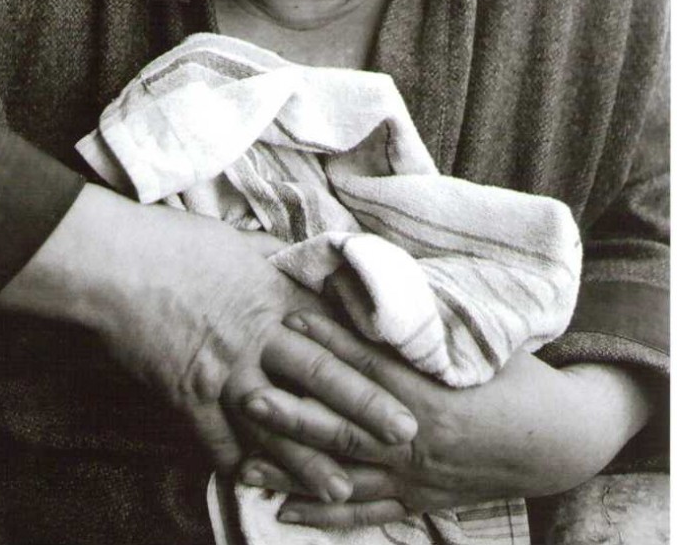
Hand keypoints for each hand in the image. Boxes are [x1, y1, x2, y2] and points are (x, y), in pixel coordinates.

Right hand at [0, 187, 418, 500]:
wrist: (115, 263)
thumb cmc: (173, 242)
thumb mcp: (235, 240)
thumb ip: (271, 256)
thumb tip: (295, 257)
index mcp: (273, 294)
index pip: (333, 330)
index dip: (371, 354)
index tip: (403, 371)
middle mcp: (256, 336)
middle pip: (321, 378)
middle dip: (366, 409)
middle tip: (405, 434)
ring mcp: (223, 370)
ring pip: (277, 423)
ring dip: (310, 459)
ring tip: (345, 486)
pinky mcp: (186, 394)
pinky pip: (217, 438)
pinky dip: (236, 463)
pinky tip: (256, 484)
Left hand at [239, 312, 653, 527]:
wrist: (562, 441)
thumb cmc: (521, 381)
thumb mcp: (482, 346)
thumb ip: (430, 328)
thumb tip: (383, 290)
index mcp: (436, 396)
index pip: (372, 365)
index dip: (331, 342)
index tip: (291, 318)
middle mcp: (420, 441)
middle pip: (347, 427)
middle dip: (295, 413)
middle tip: (248, 394)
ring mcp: (418, 478)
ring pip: (347, 477)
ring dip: (295, 469)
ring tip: (245, 460)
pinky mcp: (421, 501)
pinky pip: (367, 513)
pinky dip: (326, 517)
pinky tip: (284, 512)